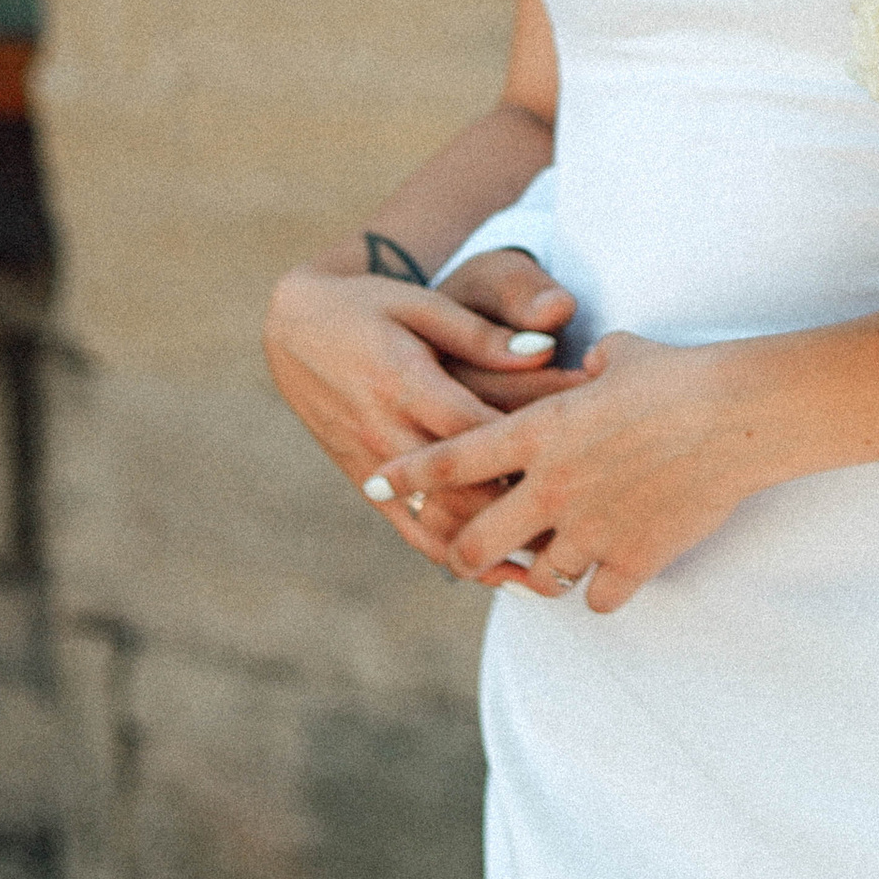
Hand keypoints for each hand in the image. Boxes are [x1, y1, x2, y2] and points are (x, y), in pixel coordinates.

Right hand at [263, 261, 582, 563]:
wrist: (296, 327)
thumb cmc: (370, 306)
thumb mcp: (424, 305)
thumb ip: (482, 335)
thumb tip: (543, 352)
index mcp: (404, 382)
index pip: (474, 429)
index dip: (527, 449)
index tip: (583, 459)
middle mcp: (385, 433)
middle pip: (459, 491)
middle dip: (518, 513)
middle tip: (580, 527)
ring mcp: (371, 465)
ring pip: (434, 525)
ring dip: (490, 551)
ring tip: (548, 568)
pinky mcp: (364, 484)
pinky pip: (408, 531)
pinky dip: (451, 555)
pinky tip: (492, 573)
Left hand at [361, 330, 789, 613]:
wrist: (739, 414)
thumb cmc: (681, 372)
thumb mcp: (623, 354)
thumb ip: (589, 367)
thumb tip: (583, 362)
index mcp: (541, 432)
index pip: (452, 459)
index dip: (407, 473)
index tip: (375, 484)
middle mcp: (553, 486)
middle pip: (474, 543)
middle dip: (462, 553)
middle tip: (463, 555)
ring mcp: (591, 529)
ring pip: (537, 576)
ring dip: (541, 570)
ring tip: (553, 558)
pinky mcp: (633, 559)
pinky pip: (598, 598)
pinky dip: (601, 589)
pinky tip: (611, 573)